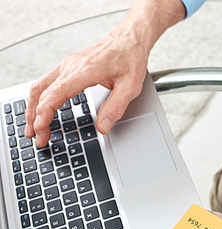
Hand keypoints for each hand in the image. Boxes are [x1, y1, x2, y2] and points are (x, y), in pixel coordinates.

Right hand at [25, 25, 148, 147]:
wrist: (128, 40)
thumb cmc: (130, 59)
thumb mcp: (131, 87)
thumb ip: (115, 108)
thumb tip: (103, 127)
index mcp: (86, 70)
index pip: (57, 93)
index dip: (46, 112)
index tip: (41, 128)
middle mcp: (72, 66)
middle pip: (42, 92)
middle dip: (36, 117)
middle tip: (37, 137)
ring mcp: (67, 65)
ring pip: (40, 86)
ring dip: (33, 108)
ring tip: (33, 128)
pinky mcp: (68, 67)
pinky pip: (46, 83)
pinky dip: (40, 99)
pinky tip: (40, 111)